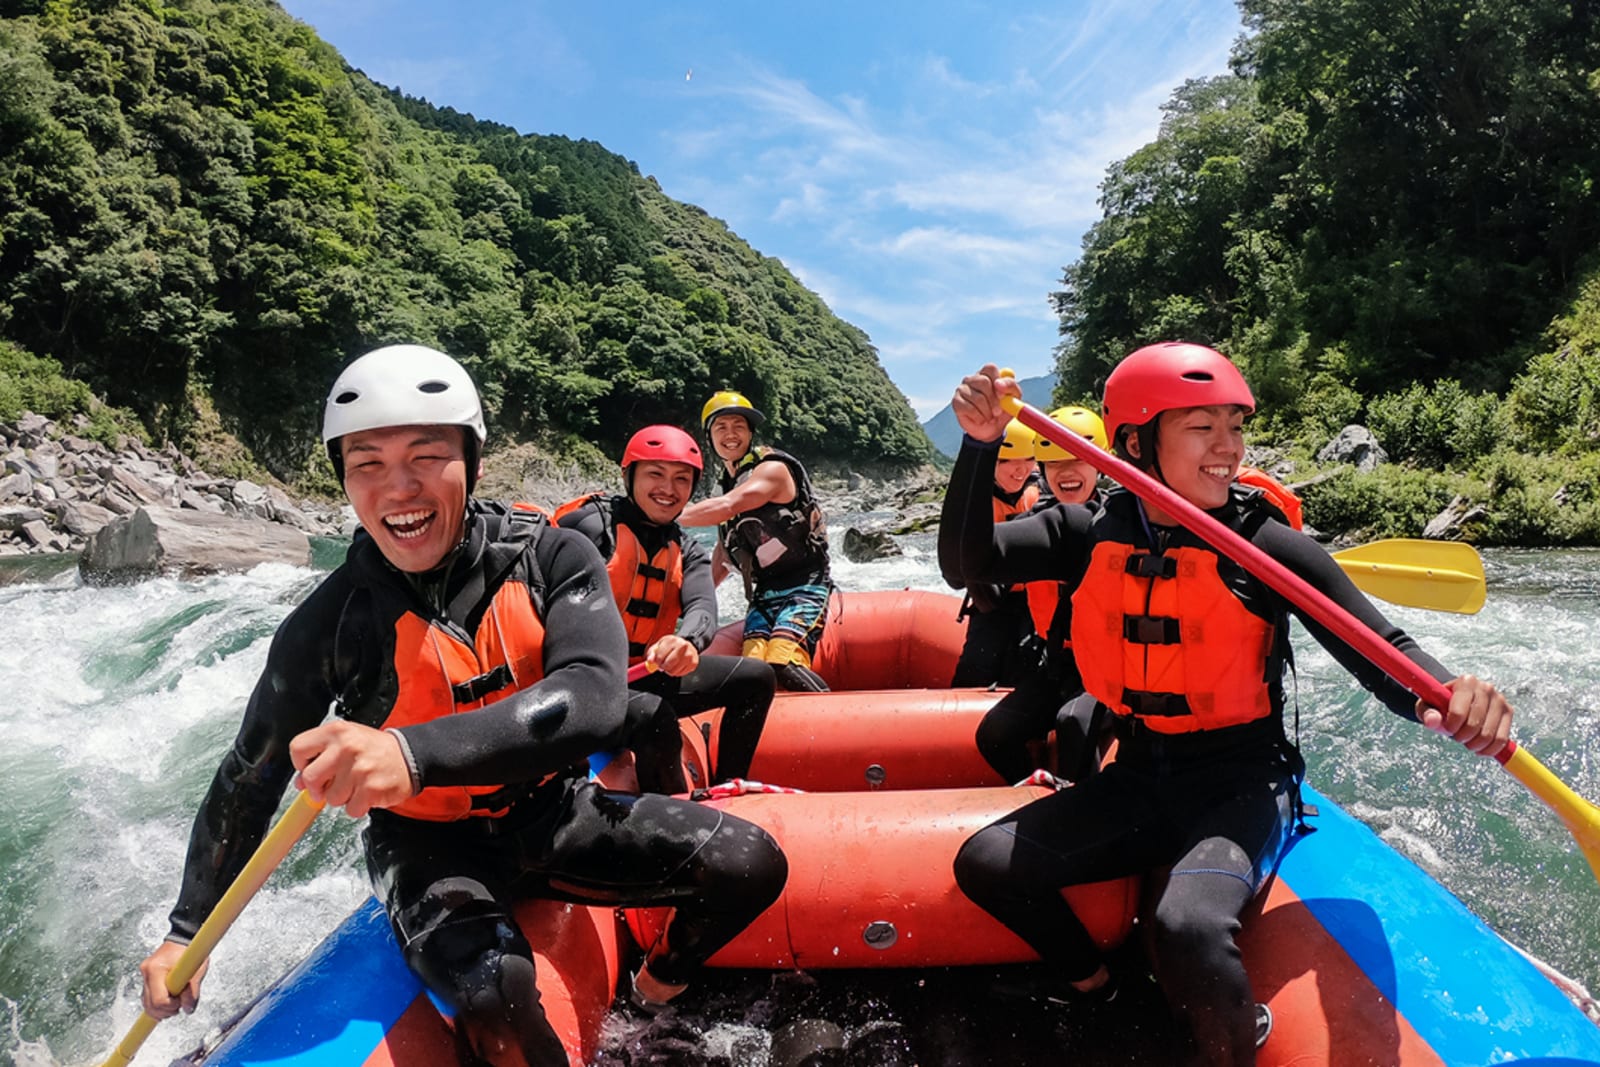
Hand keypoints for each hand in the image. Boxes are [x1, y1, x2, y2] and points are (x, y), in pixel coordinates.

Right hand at [139, 939, 204, 1018]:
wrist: (183, 938)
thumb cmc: (190, 951)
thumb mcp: (197, 970)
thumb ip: (193, 992)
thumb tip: (188, 1009)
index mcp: (156, 969)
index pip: (159, 1000)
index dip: (172, 1006)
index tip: (181, 1001)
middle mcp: (146, 972)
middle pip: (150, 1005)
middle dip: (166, 1010)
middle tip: (180, 1003)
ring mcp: (144, 975)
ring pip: (147, 1004)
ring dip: (162, 1009)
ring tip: (176, 1000)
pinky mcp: (146, 978)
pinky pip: (148, 998)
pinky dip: (158, 1003)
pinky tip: (170, 999)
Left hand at [290, 720, 415, 816]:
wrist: (410, 755)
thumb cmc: (374, 749)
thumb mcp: (346, 741)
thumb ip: (321, 757)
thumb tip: (300, 783)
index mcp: (336, 731)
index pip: (298, 748)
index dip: (301, 764)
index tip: (311, 768)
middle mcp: (346, 747)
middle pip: (310, 778)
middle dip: (318, 788)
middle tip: (331, 785)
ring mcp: (359, 769)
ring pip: (331, 798)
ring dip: (342, 797)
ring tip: (356, 784)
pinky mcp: (371, 789)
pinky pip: (351, 809)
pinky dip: (358, 806)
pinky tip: (367, 792)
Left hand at [646, 635, 699, 677]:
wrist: (686, 644)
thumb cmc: (672, 645)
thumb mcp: (660, 645)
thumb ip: (652, 652)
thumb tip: (650, 660)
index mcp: (672, 640)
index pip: (660, 656)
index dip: (656, 662)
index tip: (656, 662)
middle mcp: (683, 646)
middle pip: (668, 664)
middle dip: (663, 667)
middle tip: (662, 665)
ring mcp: (689, 655)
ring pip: (674, 671)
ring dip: (669, 671)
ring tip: (670, 665)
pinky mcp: (693, 663)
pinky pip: (681, 674)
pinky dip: (677, 672)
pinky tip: (677, 666)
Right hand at [951, 364, 1020, 442]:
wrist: (992, 429)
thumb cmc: (1003, 410)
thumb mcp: (1013, 399)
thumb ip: (1011, 387)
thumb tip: (998, 384)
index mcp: (988, 375)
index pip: (990, 368)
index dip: (997, 380)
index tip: (1002, 396)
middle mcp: (973, 379)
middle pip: (983, 382)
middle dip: (993, 400)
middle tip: (997, 412)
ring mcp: (962, 389)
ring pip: (977, 398)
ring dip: (987, 412)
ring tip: (990, 418)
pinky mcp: (956, 401)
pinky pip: (969, 408)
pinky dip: (978, 417)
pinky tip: (981, 420)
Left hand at [1417, 674, 1512, 757]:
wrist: (1457, 699)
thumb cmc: (1440, 703)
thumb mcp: (1428, 706)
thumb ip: (1427, 713)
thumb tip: (1431, 721)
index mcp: (1466, 682)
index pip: (1459, 713)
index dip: (1450, 727)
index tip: (1446, 728)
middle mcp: (1486, 688)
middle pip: (1474, 726)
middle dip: (1462, 737)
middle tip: (1456, 736)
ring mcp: (1499, 700)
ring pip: (1488, 735)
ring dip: (1474, 745)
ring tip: (1466, 741)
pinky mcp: (1508, 712)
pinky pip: (1501, 739)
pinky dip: (1489, 750)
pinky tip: (1479, 748)